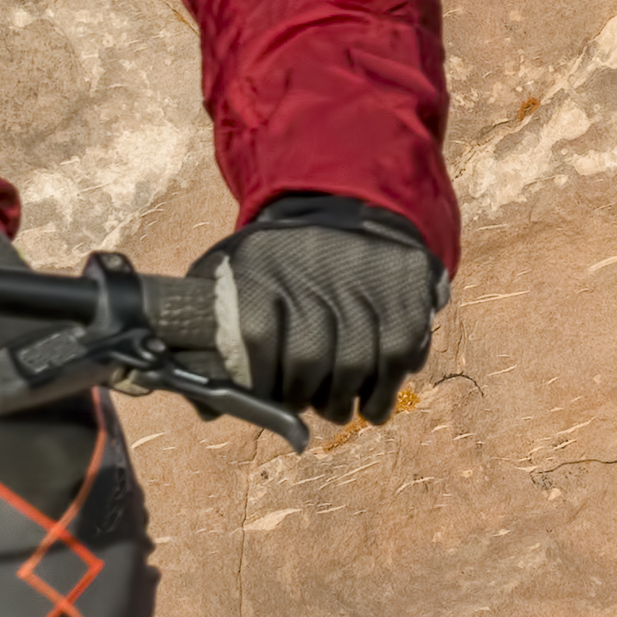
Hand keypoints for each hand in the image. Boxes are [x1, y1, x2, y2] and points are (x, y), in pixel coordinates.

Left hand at [194, 194, 442, 430]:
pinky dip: (386, 389)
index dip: (262, 383)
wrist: (346, 207)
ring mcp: (368, 278)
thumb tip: (208, 410)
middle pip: (310, 358)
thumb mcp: (231, 271)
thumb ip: (209, 335)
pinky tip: (372, 401)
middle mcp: (318, 265)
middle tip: (302, 405)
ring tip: (336, 409)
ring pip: (357, 365)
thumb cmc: (279, 259)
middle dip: (303, 396)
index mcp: (264, 262)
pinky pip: (400, 356)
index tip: (266, 400)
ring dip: (345, 401)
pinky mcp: (408, 290)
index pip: (257, 338)